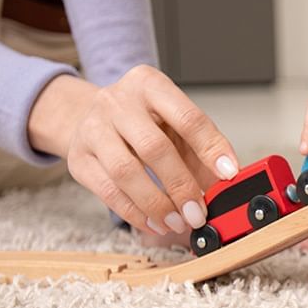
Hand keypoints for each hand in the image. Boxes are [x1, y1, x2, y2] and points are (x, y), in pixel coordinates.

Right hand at [28, 65, 239, 237]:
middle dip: (181, 186)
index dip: (211, 148)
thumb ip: (200, 147)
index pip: (187, 118)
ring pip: (126, 172)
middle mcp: (117, 102)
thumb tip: (226, 181)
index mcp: (150, 84)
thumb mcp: (174, 122)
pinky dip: (135, 212)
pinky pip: (108, 191)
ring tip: (178, 222)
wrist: (90, 116)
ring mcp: (92, 128)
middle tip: (199, 212)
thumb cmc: (142, 120)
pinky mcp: (78, 158)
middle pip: (153, 147)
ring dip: (157, 204)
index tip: (228, 174)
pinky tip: (154, 222)